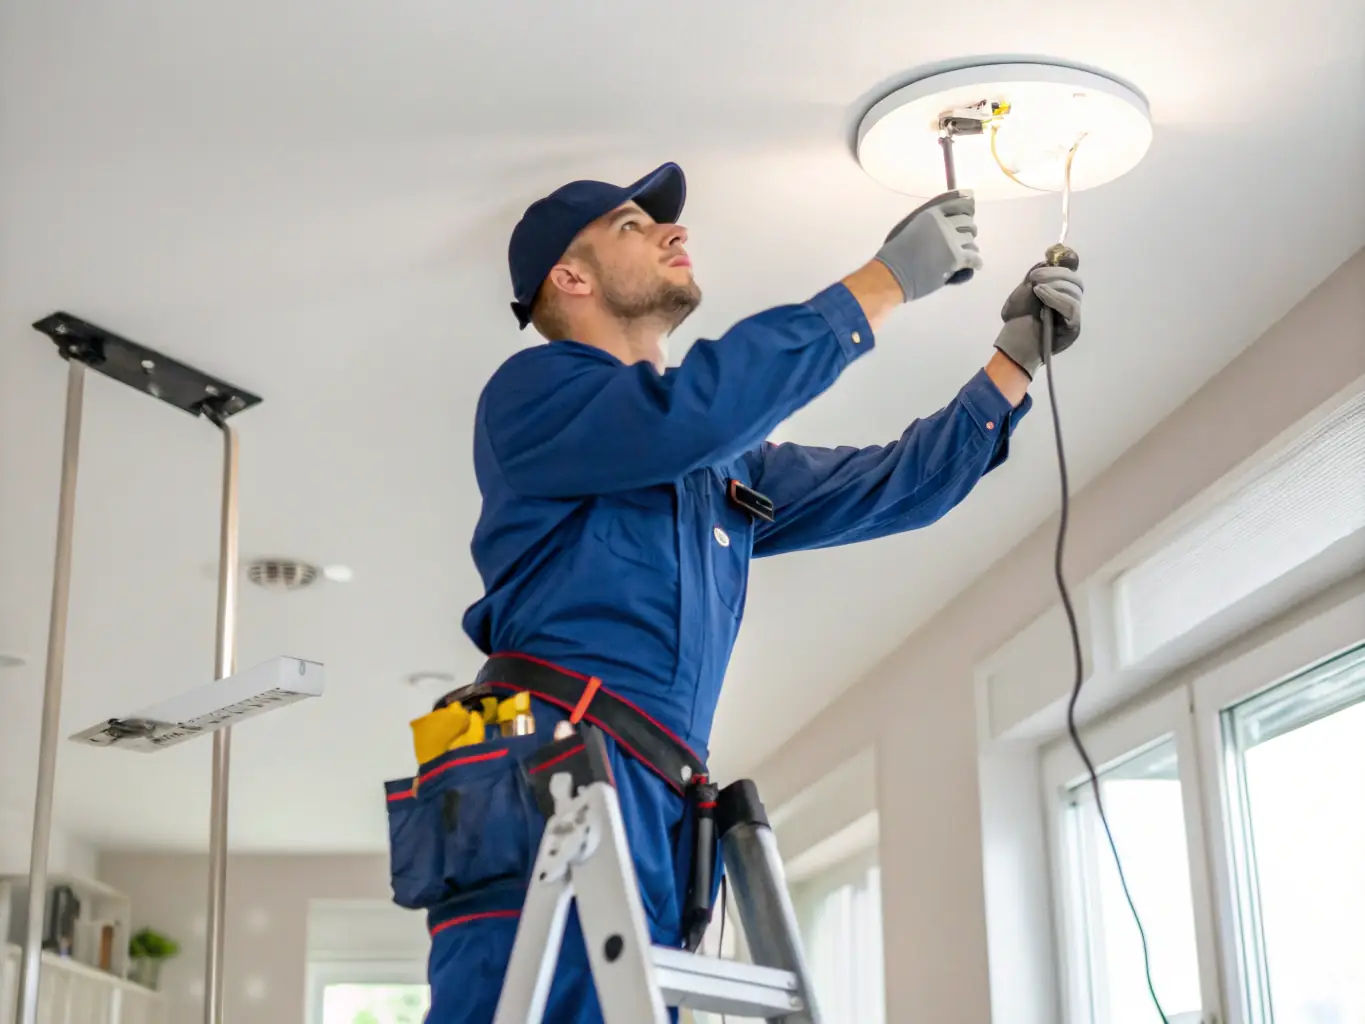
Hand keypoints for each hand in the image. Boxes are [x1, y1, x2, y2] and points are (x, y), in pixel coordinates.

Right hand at [873, 191, 981, 301]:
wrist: (893, 273)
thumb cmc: (895, 255)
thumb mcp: (910, 228)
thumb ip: (928, 223)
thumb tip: (944, 224)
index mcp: (932, 214)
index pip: (958, 204)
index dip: (967, 208)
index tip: (970, 212)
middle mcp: (944, 223)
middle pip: (968, 222)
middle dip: (967, 231)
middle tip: (962, 241)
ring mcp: (951, 240)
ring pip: (971, 240)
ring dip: (969, 247)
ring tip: (965, 254)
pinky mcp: (956, 257)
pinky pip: (974, 257)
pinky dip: (976, 262)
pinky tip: (975, 265)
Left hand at [992, 263, 1083, 377]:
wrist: (1013, 342)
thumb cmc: (1017, 320)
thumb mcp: (1022, 293)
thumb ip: (1034, 277)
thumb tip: (1045, 262)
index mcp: (1061, 293)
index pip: (1072, 275)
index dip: (1064, 265)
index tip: (1048, 259)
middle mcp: (1071, 304)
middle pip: (1076, 282)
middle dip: (1056, 274)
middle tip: (1035, 277)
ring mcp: (1073, 316)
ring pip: (1074, 292)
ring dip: (1054, 285)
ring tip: (1036, 287)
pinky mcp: (1073, 327)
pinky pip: (1070, 306)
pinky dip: (1055, 296)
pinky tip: (1041, 293)